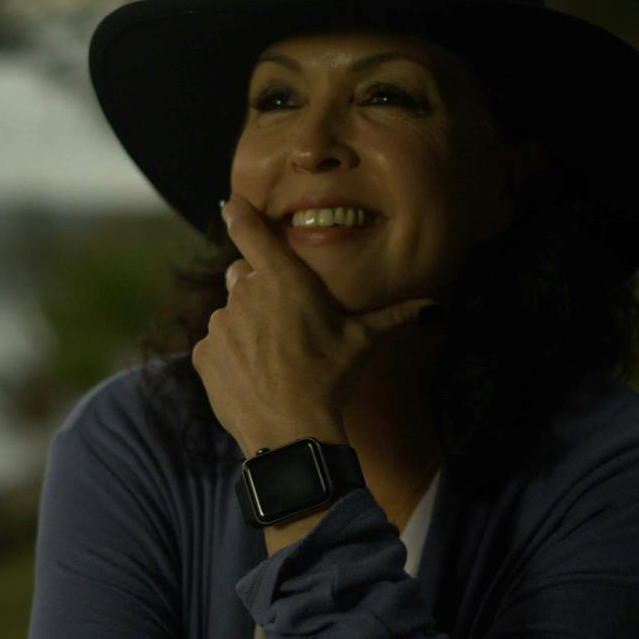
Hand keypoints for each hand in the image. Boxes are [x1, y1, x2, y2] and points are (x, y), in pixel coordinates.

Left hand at [190, 195, 437, 457]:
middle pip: (242, 277)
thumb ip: (394, 317)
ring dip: (244, 327)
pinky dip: (228, 357)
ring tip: (271, 360)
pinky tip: (253, 378)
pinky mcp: (203, 355)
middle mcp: (245, 293)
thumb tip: (435, 309)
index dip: (239, 214)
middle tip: (283, 323)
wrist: (291, 432)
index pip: (249, 230)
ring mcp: (220, 324)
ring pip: (229, 314)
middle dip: (257, 290)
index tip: (231, 205)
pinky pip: (213, 347)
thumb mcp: (364, 343)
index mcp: (283, 279)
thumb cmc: (330, 379)